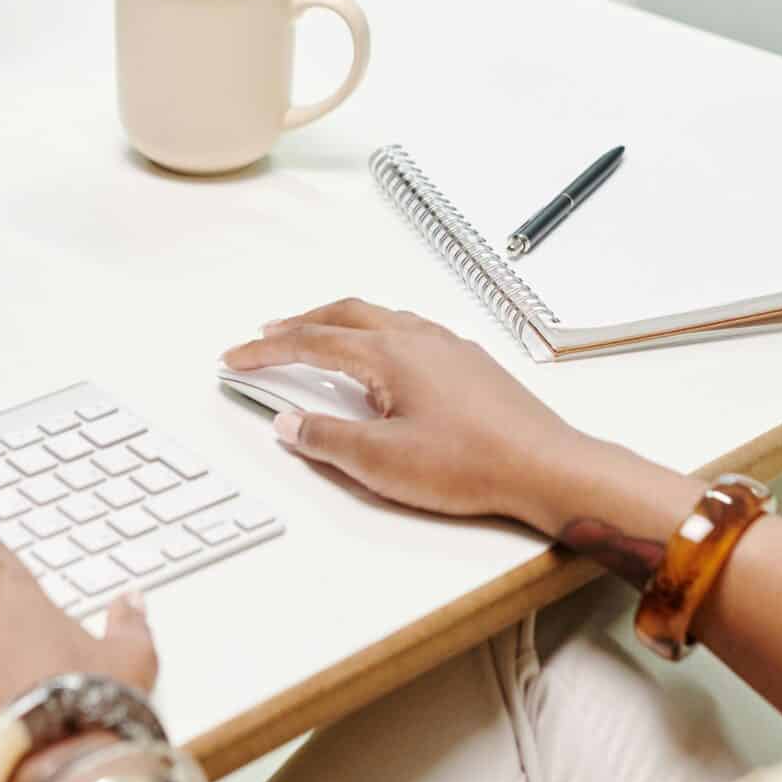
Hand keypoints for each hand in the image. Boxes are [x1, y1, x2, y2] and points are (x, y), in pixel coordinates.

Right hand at [221, 297, 633, 531]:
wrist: (545, 467)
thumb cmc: (473, 463)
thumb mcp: (382, 462)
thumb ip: (327, 439)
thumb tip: (290, 422)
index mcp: (389, 354)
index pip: (311, 343)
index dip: (266, 351)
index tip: (236, 358)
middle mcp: (418, 339)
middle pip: (345, 315)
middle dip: (300, 323)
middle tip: (268, 335)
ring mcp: (449, 347)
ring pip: (381, 318)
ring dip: (341, 324)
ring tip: (319, 340)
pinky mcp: (470, 365)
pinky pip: (410, 331)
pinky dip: (377, 335)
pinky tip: (383, 359)